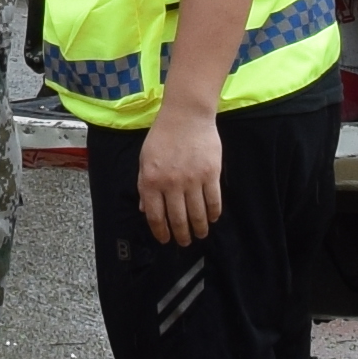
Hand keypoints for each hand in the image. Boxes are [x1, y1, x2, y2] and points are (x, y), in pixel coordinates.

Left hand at [138, 107, 223, 248]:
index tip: (165, 239)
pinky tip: (212, 218)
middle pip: (178, 219)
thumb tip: (146, 211)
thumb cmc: (162, 136)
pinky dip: (213, 213)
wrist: (186, 115)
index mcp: (151, 181)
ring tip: (200, 234)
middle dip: (181, 236)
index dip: (161, 232)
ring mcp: (192, 180)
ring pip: (197, 214)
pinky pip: (213, 201)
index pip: (155, 216)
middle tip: (184, 242)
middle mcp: (170, 184)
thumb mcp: (145, 160)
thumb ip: (144, 186)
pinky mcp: (211, 175)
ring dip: (199, 229)